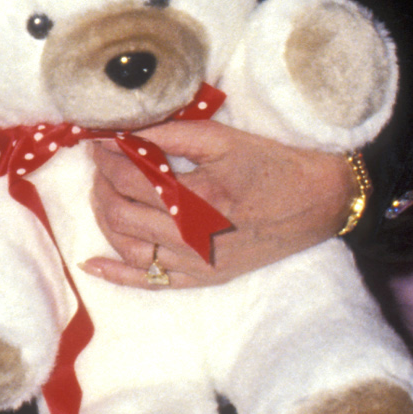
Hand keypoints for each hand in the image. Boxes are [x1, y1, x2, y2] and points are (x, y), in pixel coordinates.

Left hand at [80, 120, 353, 289]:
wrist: (320, 202)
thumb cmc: (274, 165)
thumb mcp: (225, 138)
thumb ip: (172, 133)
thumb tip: (124, 131)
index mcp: (198, 197)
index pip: (132, 178)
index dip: (108, 158)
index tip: (98, 141)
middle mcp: (194, 236)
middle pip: (123, 214)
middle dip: (102, 186)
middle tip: (100, 164)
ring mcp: (199, 263)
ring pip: (131, 248)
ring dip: (106, 220)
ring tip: (103, 194)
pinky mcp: (206, 278)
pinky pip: (153, 283)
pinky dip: (118, 274)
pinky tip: (92, 263)